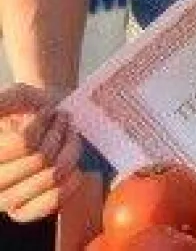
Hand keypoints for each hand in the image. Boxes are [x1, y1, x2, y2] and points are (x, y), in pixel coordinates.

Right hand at [0, 84, 82, 222]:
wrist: (47, 119)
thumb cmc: (29, 105)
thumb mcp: (17, 96)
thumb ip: (4, 102)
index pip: (25, 143)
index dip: (41, 124)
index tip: (47, 111)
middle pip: (40, 159)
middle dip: (58, 135)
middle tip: (64, 120)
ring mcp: (4, 200)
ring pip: (53, 175)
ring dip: (70, 150)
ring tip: (71, 134)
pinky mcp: (23, 212)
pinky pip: (53, 200)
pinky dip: (72, 180)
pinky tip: (75, 165)